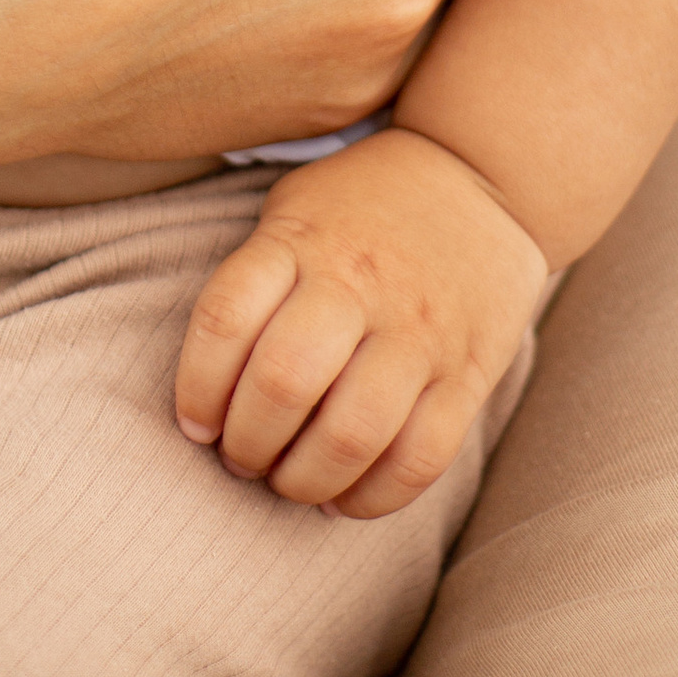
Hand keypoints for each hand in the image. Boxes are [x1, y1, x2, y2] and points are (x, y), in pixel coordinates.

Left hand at [173, 127, 548, 518]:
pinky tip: (344, 497)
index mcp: (301, 241)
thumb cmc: (361, 209)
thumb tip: (209, 395)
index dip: (196, 387)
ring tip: (288, 480)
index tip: (196, 423)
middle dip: (247, 444)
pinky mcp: (468, 374)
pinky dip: (373, 497)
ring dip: (303, 479)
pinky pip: (420, 457)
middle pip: (284, 382)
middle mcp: (359, 284)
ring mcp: (419, 332)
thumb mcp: (293, 209)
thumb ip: (252, 281)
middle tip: (241, 457)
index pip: (226, 319)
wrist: (481, 179)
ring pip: (351, 434)